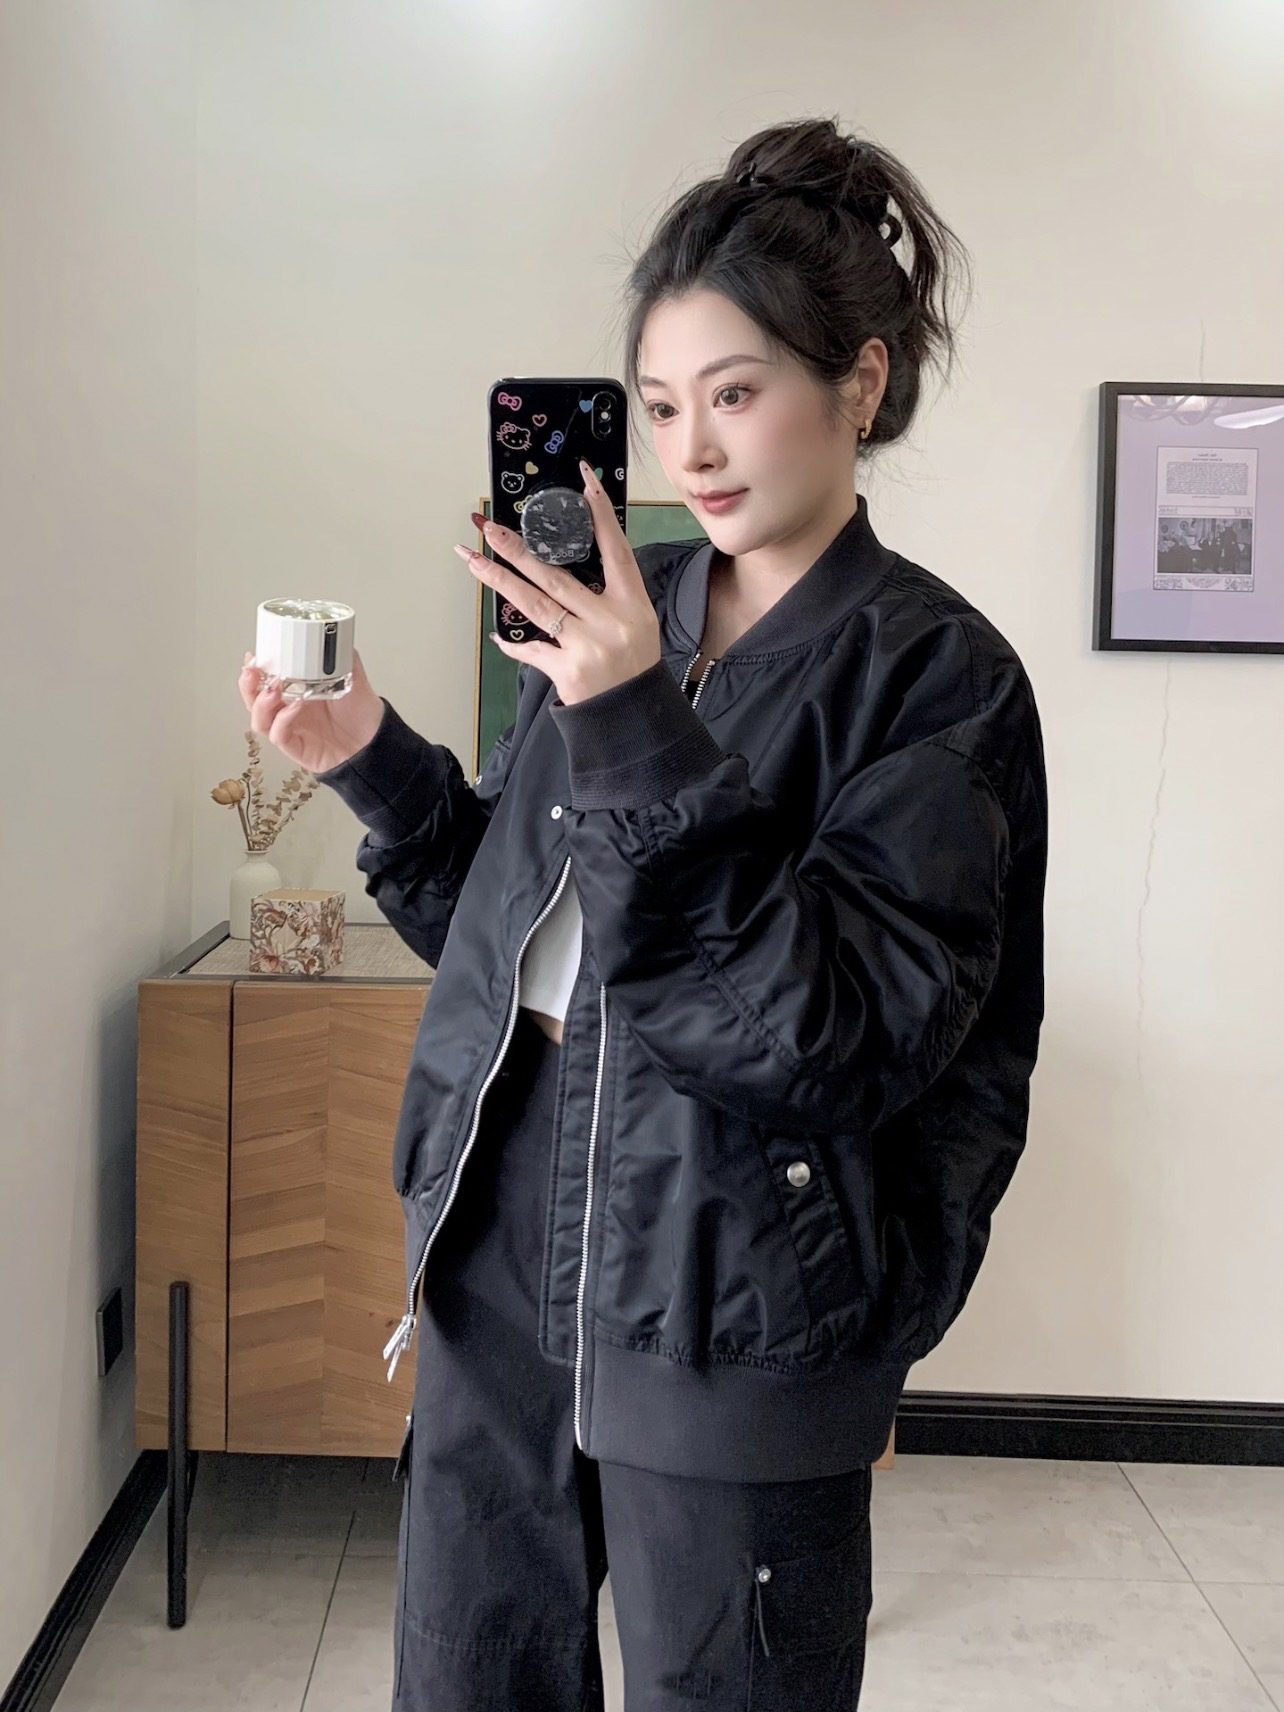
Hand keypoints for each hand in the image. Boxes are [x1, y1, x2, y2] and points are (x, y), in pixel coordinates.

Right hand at [238, 648, 384, 773]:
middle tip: (253, 669)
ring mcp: (290, 729)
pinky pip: (278, 734)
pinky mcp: (295, 747)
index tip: (254, 655)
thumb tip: (338, 635)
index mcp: (295, 691)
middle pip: (253, 699)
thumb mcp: (353, 679)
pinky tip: (295, 706)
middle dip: (248, 684)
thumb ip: (344, 658)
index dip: (254, 669)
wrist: (375, 741)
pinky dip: (283, 719)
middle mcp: (288, 710)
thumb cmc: (361, 714)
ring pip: (259, 718)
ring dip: (261, 701)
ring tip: (274, 687)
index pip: (264, 679)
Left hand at [456, 460, 661, 705]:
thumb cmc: (635, 666)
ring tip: (471, 560)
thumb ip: (609, 594)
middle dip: (517, 549)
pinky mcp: (568, 670)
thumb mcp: (638, 622)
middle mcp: (610, 619)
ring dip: (499, 580)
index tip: (585, 481)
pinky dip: (513, 644)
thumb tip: (566, 565)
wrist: (635, 717)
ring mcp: (587, 645)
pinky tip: (496, 634)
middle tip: (488, 528)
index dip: (600, 514)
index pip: (614, 548)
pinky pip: (532, 650)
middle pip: (555, 576)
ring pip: (535, 605)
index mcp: (632, 602)